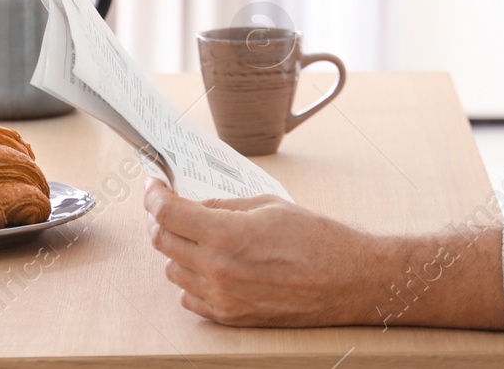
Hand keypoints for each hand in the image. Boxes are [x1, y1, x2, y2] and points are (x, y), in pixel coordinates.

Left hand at [144, 182, 381, 326]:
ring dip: (178, 250)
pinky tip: (211, 266)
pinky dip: (192, 280)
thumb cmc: (318, 240)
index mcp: (227, 235)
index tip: (154, 186)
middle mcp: (218, 270)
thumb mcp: (270, 206)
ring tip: (199, 236)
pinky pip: (190, 298)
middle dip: (160, 219)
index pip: (168, 214)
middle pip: (162, 242)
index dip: (154, 196)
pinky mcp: (231, 317)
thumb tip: (196, 205)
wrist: (348, 281)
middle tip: (169, 206)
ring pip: (173, 271)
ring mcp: (222, 298)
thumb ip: (226, 206)